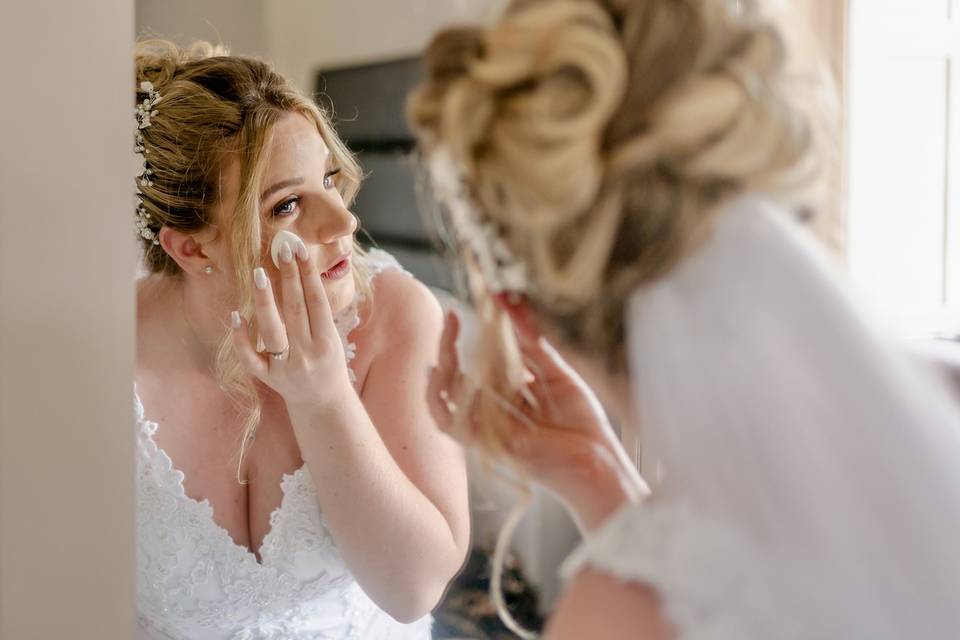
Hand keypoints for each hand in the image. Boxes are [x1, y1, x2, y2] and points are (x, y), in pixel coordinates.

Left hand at [231, 241, 351, 410]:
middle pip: (296, 309)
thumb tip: (300, 273)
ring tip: (258, 273)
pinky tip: (235, 314)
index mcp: (328, 341)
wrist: (324, 405)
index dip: (308, 274)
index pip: (316, 301)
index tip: (299, 249)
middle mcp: (307, 354)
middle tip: (281, 250)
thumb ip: (317, 312)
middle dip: (289, 277)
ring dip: (265, 301)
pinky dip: (242, 338)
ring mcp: (286, 367)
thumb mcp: (332, 338)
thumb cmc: (328, 363)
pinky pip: (251, 357)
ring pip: (273, 330)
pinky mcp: (269, 378)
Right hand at [427, 310, 645, 529]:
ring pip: (447, 399)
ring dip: (443, 364)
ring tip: (448, 335)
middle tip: (451, 315)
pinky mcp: (490, 444)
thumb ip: (534, 345)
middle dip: (449, 345)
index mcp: (510, 398)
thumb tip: (512, 307)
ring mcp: (489, 429)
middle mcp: (494, 413)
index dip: (471, 338)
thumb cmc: (584, 425)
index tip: (468, 311)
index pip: (479, 365)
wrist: (600, 463)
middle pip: (457, 378)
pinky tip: (437, 372)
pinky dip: (438, 399)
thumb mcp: (559, 374)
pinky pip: (452, 424)